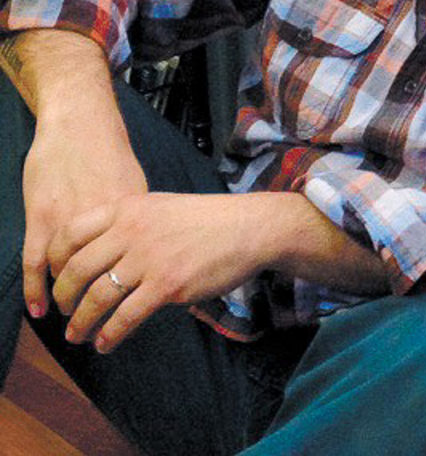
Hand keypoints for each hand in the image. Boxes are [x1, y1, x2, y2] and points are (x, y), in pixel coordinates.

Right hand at [22, 120, 147, 318]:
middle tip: (96, 323)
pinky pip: (35, 263)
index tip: (134, 310)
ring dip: (68, 301)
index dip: (134, 291)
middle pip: (101, 276)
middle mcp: (101, 223)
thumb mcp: (134, 185)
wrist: (79, 122)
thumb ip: (139, 217)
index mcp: (129, 216)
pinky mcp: (40, 218)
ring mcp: (67, 221)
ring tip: (72, 319)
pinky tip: (40, 311)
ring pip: (67, 275)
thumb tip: (153, 246)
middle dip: (98, 305)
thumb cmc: (107, 151)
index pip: (133, 264)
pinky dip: (36, 290)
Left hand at [47, 192, 271, 352]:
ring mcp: (149, 259)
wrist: (247, 228)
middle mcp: (132, 231)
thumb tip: (99, 252)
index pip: (71, 233)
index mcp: (128, 208)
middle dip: (64, 297)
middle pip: (77, 269)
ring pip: (97, 297)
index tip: (53, 278)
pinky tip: (105, 343)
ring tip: (76, 335)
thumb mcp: (160, 207)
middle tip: (63, 311)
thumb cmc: (206, 220)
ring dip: (81, 322)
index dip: (54, 260)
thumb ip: (129, 223)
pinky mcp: (167, 285)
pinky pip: (125, 317)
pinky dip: (110, 335)